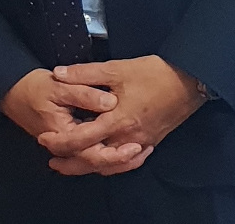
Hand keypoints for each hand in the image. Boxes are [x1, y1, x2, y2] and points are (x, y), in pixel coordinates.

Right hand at [0, 68, 144, 175]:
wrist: (11, 91)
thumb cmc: (33, 87)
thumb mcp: (58, 86)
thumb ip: (84, 93)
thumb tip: (110, 102)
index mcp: (64, 134)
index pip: (93, 153)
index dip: (116, 153)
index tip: (135, 145)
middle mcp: (66, 146)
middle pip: (96, 163)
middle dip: (122, 161)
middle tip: (142, 150)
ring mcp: (67, 146)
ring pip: (94, 162)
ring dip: (117, 160)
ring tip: (140, 151)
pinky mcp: (70, 140)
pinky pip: (91, 154)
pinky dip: (108, 153)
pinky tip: (123, 146)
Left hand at [38, 55, 205, 175]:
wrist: (190, 81)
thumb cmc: (154, 74)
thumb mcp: (116, 68)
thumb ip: (85, 73)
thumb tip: (58, 74)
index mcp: (117, 121)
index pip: (82, 139)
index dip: (60, 142)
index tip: (44, 139)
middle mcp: (128, 138)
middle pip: (94, 160)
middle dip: (71, 164)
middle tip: (52, 161)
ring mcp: (141, 142)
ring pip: (111, 165)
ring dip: (90, 166)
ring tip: (74, 162)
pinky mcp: (151, 141)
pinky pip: (128, 162)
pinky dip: (113, 164)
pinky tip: (106, 158)